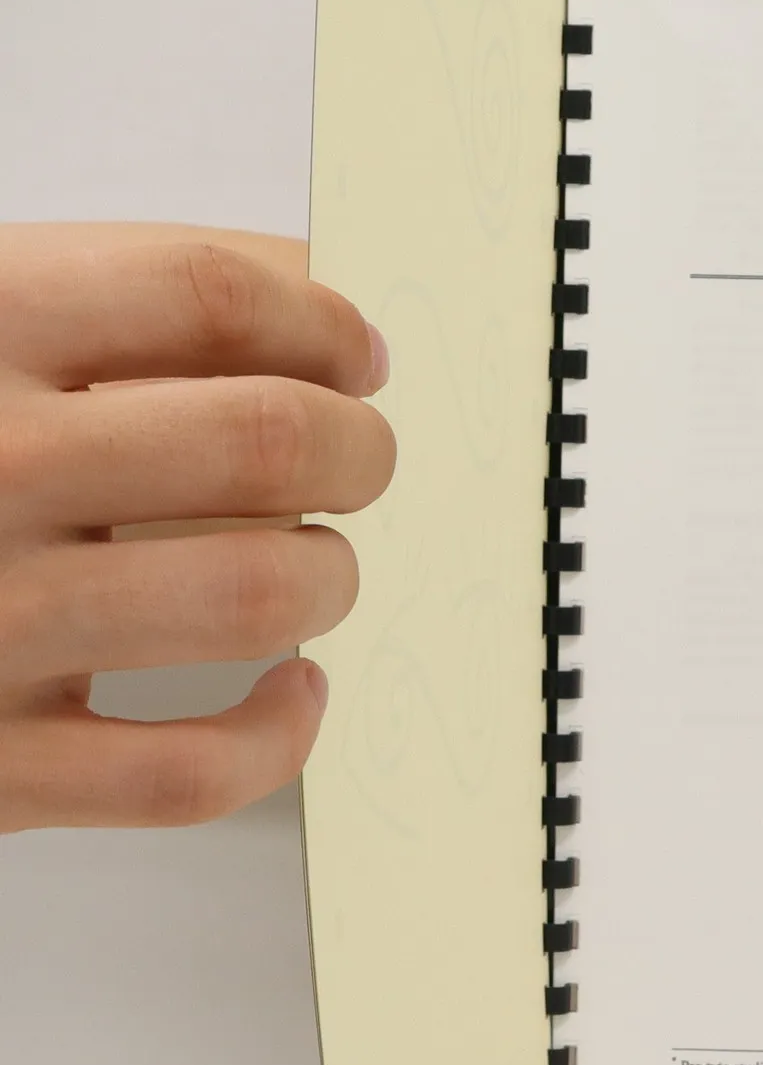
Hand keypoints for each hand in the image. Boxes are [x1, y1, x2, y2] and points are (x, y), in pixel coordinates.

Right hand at [0, 225, 392, 831]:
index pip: (208, 295)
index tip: (357, 358)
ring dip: (329, 579)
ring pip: (258, 595)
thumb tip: (308, 292)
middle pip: (267, 439)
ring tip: (317, 567)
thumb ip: (99, 303)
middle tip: (360, 461)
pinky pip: (188, 772)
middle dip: (358, 449)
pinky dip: (277, 735)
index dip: (320, 323)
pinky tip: (292, 692)